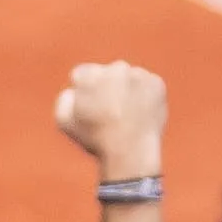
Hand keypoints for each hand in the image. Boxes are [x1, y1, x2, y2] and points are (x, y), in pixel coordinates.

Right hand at [53, 55, 166, 179]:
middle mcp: (116, 69)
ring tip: (126, 115)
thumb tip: (75, 89)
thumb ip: (64, 98)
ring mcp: (139, 75)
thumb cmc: (96, 139)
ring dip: (126, 90)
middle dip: (106, 88)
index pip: (82, 74)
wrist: (131, 153)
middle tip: (110, 112)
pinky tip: (139, 113)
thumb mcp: (64, 121)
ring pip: (128, 78)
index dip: (84, 93)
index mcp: (91, 74)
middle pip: (107, 73)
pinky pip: (147, 84)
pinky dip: (144, 95)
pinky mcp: (157, 84)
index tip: (91, 109)